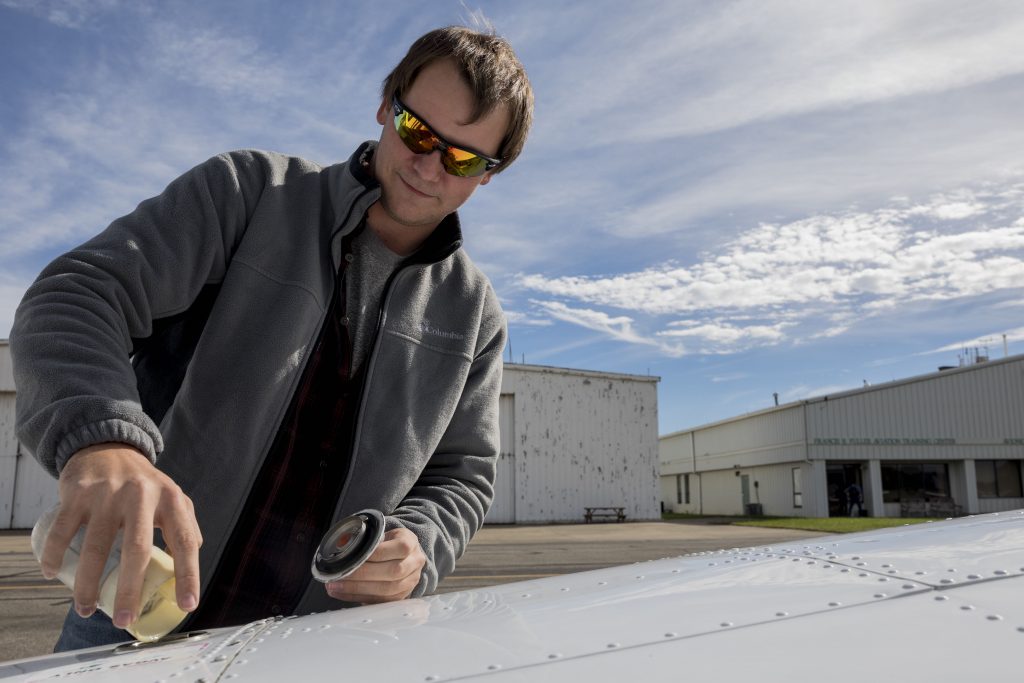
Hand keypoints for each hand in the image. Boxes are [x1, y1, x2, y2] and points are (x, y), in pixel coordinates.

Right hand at [42, 443, 202, 628]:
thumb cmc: (144, 485)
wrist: (109, 448)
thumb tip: (192, 561)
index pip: (185, 542)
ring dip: (87, 584)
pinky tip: (52, 573)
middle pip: (137, 550)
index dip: (189, 575)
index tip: (187, 604)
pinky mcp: (79, 492)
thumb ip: (187, 527)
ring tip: (85, 608)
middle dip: (130, 590)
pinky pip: (63, 530)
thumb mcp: (173, 499)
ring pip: (96, 546)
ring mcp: (108, 493)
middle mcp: (142, 495)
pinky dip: (54, 555)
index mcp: (171, 501)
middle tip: (124, 620)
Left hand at [324, 528, 425, 603]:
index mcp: (410, 542)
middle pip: (392, 572)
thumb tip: (342, 549)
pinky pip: (382, 601)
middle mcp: (414, 562)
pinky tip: (344, 594)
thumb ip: (368, 541)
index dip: (374, 555)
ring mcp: (411, 581)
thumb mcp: (383, 534)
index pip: (396, 549)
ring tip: (336, 587)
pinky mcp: (402, 596)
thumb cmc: (388, 542)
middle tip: (339, 576)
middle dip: (362, 575)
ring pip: (387, 590)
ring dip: (359, 590)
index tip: (352, 558)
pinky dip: (360, 598)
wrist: (404, 554)